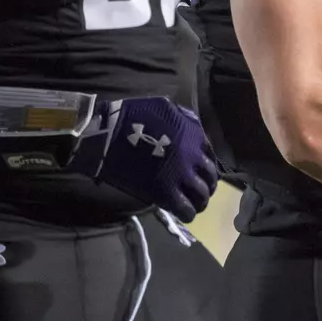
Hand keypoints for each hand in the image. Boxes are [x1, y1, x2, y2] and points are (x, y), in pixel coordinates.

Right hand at [75, 98, 218, 221]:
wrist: (111, 133)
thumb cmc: (134, 115)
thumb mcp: (166, 107)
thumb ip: (184, 119)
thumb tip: (193, 128)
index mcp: (194, 135)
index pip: (210, 156)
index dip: (207, 166)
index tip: (202, 172)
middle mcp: (193, 156)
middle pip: (210, 177)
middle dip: (207, 185)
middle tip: (200, 191)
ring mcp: (180, 175)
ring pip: (201, 195)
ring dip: (200, 201)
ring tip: (195, 205)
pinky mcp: (165, 192)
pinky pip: (185, 209)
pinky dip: (188, 213)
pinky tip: (184, 213)